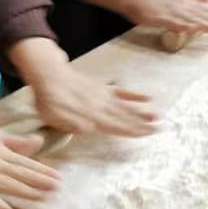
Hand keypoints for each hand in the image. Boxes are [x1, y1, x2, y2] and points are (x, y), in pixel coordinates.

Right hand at [0, 121, 59, 208]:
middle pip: (19, 171)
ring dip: (24, 190)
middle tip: (58, 187)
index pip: (24, 161)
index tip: (59, 177)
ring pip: (4, 181)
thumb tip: (38, 142)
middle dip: (39, 180)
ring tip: (41, 197)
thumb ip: (12, 142)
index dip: (42, 170)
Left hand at [30, 64, 157, 137]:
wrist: (49, 74)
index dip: (131, 130)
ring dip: (142, 112)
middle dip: (142, 124)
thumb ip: (71, 123)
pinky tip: (147, 97)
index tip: (146, 134)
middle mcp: (100, 106)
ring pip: (126, 106)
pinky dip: (134, 94)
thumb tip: (90, 128)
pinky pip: (121, 92)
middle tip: (158, 129)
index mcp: (89, 116)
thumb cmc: (49, 100)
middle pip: (124, 117)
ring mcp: (103, 96)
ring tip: (157, 116)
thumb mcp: (54, 117)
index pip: (114, 125)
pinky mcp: (103, 88)